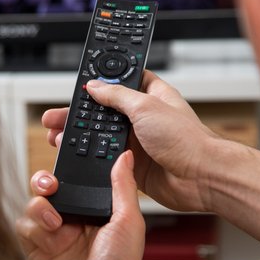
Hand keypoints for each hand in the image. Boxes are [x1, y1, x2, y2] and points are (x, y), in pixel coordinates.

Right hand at [16, 151, 144, 259]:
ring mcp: (52, 235)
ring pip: (34, 203)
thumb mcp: (129, 221)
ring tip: (56, 222)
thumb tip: (125, 157)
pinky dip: (34, 229)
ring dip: (41, 208)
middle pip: (49, 188)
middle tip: (52, 185)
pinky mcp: (35, 248)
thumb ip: (124, 186)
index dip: (68, 169)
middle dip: (45, 181)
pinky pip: (23, 225)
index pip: (76, 182)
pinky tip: (50, 240)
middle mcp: (72, 221)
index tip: (65, 157)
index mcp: (94, 212)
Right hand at [42, 70, 219, 211]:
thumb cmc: (188, 139)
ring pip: (100, 137)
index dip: (100, 82)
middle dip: (79, 114)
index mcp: (151, 96)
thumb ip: (116, 96)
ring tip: (58, 136)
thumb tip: (95, 86)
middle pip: (103, 112)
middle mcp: (143, 118)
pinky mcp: (133, 166)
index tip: (79, 86)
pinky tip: (76, 155)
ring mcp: (137, 142)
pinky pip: (105, 159)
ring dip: (80, 137)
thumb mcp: (146, 106)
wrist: (202, 178)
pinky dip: (90, 158)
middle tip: (57, 116)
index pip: (120, 82)